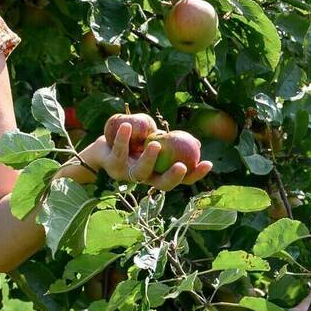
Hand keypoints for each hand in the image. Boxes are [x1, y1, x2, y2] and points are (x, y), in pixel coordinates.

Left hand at [72, 115, 214, 191]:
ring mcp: (128, 174)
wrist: (102, 148)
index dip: (194, 175)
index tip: (207, 163)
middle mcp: (145, 178)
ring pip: (140, 172)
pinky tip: (128, 126)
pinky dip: (123, 138)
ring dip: (149, 159)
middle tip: (182, 166)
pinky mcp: (112, 165)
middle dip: (173, 177)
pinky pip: (119, 151)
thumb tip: (197, 143)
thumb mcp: (155, 142)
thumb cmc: (133, 145)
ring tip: (155, 144)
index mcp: (157, 174)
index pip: (180, 180)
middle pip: (161, 184)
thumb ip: (172, 143)